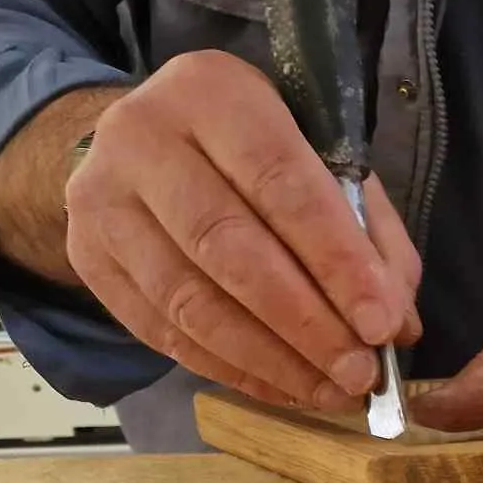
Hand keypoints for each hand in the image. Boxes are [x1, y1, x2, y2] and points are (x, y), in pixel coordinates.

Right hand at [56, 53, 421, 410]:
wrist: (141, 146)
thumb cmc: (254, 153)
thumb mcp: (321, 159)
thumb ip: (368, 233)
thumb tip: (395, 323)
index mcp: (213, 90)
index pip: (281, 182)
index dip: (335, 261)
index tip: (380, 325)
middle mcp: (143, 136)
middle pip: (229, 247)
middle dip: (304, 323)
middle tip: (359, 373)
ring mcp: (101, 199)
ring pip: (189, 300)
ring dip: (269, 359)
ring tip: (328, 391)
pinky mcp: (87, 257)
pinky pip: (161, 331)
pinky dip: (229, 368)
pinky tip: (280, 387)